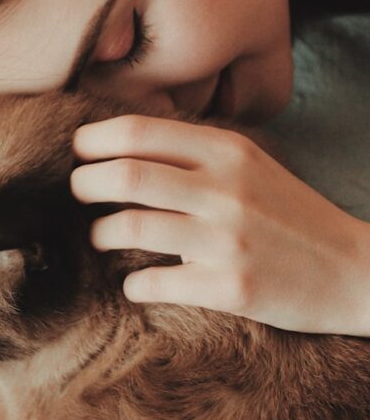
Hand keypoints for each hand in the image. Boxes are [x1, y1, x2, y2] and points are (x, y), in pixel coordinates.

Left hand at [70, 115, 369, 336]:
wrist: (354, 270)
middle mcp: (226, 189)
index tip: (78, 152)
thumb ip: (194, 154)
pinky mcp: (230, 288)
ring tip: (98, 237)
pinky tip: (135, 283)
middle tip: (77, 191)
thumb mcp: (250, 166)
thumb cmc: (289, 214)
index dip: (94, 140)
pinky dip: (133, 283)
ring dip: (99, 234)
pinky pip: (154, 283)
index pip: (139, 131)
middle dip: (84, 182)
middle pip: (126, 175)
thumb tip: (119, 150)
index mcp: (228, 151)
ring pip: (131, 227)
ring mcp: (227, 240)